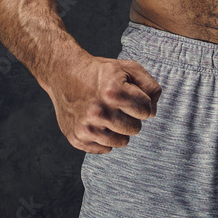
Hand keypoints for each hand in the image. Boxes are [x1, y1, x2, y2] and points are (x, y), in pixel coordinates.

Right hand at [43, 51, 161, 152]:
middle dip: (131, 117)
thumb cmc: (101, 72)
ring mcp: (86, 127)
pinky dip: (105, 138)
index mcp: (113, 92)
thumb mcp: (129, 68)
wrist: (64, 74)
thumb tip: (153, 112)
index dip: (142, 103)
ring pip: (122, 142)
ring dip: (119, 129)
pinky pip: (106, 149)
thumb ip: (150, 86)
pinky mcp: (77, 138)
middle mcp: (99, 111)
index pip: (147, 111)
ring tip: (108, 113)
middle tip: (117, 104)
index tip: (132, 96)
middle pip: (136, 128)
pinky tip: (96, 122)